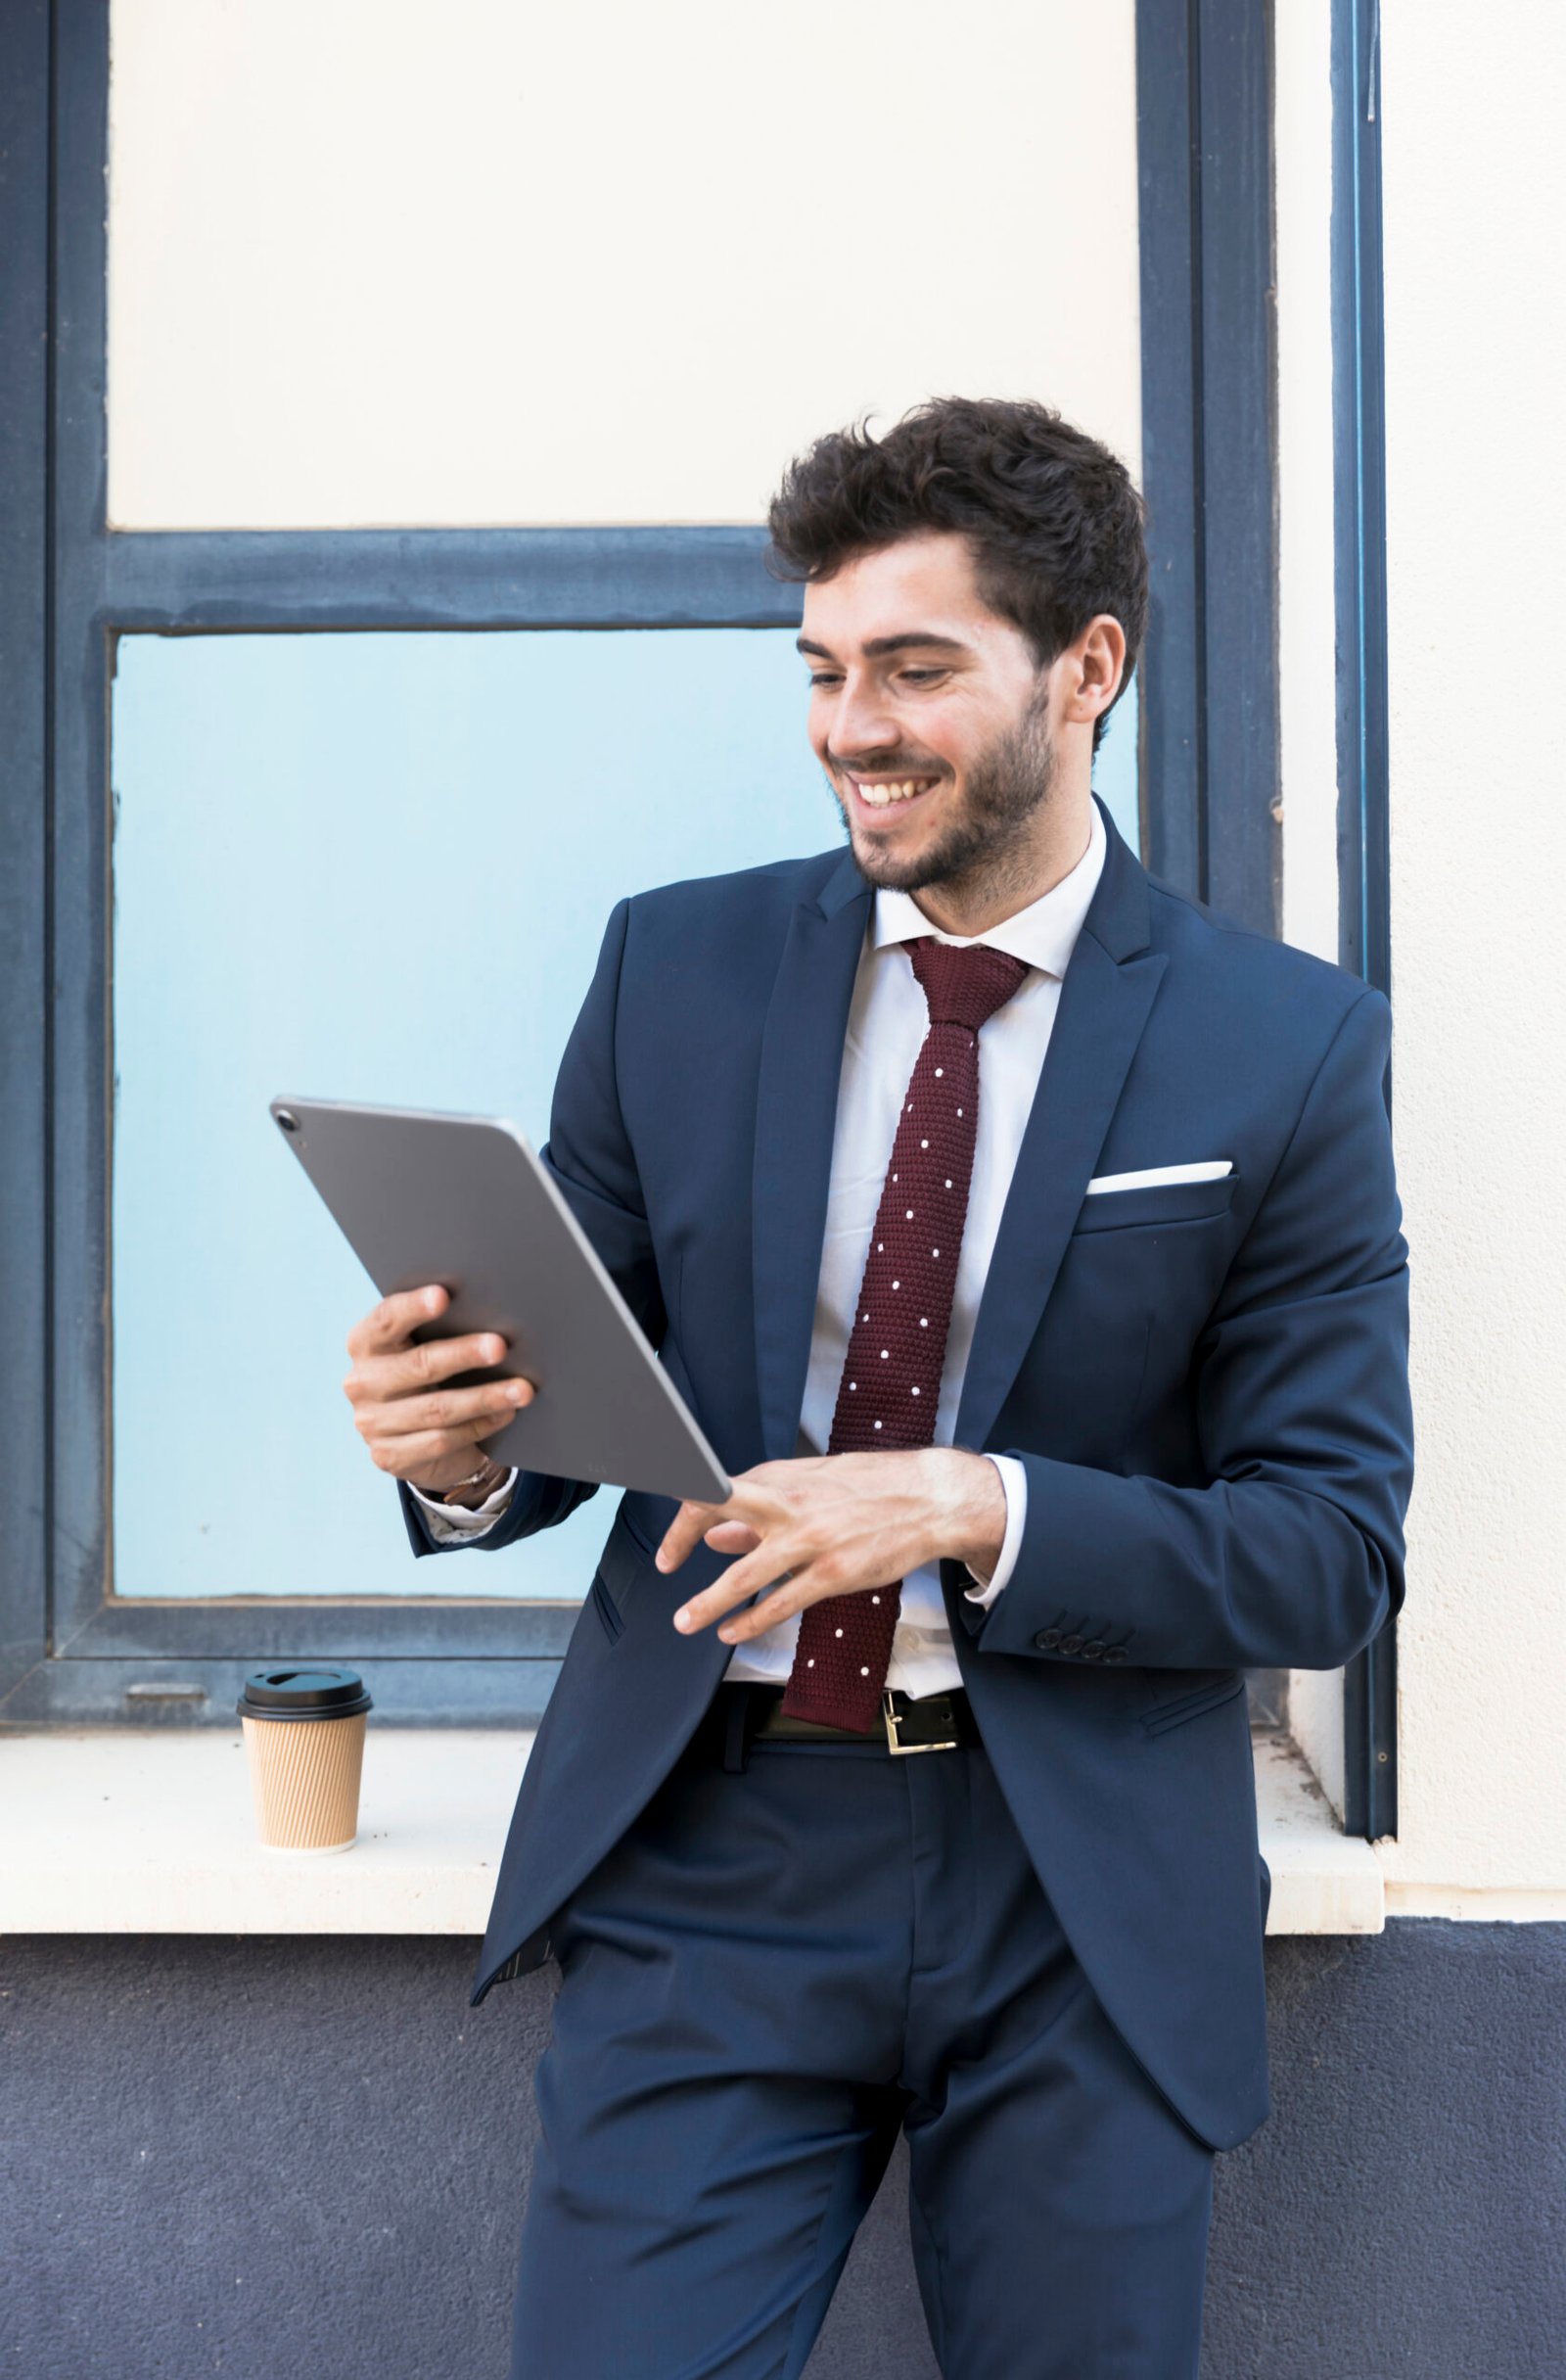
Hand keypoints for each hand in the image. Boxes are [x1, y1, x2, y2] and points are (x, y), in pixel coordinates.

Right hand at [342, 1284, 535, 1492]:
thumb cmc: (428, 1375)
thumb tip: (494, 1312)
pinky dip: (479, 1426)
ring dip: (485, 1398)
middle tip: (500, 1346)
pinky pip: (441, 1441)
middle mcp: (361, 1382)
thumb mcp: (424, 1348)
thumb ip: (442, 1330)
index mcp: (365, 1343)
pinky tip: (506, 1414)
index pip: (386, 1319)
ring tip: (522, 1389)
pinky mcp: (389, 1456)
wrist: (415, 1437)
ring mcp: (372, 1423)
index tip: (443, 1295)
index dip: (413, 1307)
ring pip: (437, 1409)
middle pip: (418, 1364)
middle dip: (463, 1354)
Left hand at [655, 1449, 1005, 1644]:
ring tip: (686, 1620)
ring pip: (745, 1574)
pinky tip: (732, 1631)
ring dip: (709, 1601)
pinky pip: (781, 1603)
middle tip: (664, 1564)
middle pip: (718, 1512)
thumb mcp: (811, 1487)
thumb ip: (760, 1514)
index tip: (672, 1529)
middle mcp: (790, 1505)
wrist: (930, 1498)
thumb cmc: (870, 1487)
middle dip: (681, 1539)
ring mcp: (811, 1541)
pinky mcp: (834, 1574)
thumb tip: (715, 1535)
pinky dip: (751, 1621)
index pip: (717, 1488)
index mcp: (781, 1478)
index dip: (686, 1508)